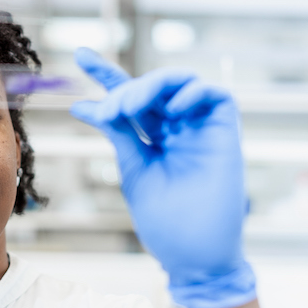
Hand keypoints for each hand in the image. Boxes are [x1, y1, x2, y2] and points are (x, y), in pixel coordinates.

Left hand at [71, 48, 255, 307]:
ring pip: (180, 83)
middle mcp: (176, 129)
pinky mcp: (227, 133)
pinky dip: (193, 93)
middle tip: (111, 110)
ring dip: (151, 87)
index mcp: (152, 138)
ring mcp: (201, 129)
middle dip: (125, 87)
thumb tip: (85, 104)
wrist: (193, 254)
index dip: (106, 75)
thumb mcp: (134, 167)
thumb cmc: (164, 219)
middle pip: (151, 87)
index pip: (128, 99)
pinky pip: (217, 96)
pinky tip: (172, 108)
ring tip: (131, 107)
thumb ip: (119, 132)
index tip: (80, 53)